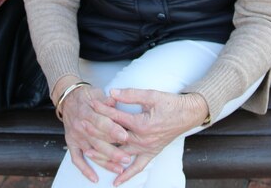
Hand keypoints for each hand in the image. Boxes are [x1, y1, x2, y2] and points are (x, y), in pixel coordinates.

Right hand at [57, 80, 131, 181]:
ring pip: (90, 152)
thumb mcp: (97, 94)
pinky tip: (94, 178)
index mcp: (87, 111)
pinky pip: (76, 159)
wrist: (68, 98)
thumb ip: (107, 101)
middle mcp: (80, 125)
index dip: (113, 129)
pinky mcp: (71, 143)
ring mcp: (76, 136)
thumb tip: (117, 100)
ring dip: (105, 162)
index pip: (101, 122)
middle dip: (113, 150)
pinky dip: (85, 169)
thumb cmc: (87, 97)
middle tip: (126, 158)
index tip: (125, 136)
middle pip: (97, 140)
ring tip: (119, 168)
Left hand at [94, 88, 208, 185]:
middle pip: (115, 138)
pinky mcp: (152, 153)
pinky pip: (138, 167)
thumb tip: (113, 92)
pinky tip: (115, 182)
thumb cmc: (171, 103)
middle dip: (97, 132)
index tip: (91, 105)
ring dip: (105, 154)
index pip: (116, 118)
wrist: (188, 114)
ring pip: (121, 154)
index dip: (103, 110)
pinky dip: (126, 175)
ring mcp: (147, 149)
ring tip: (89, 153)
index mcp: (142, 124)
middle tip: (82, 128)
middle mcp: (143, 140)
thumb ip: (131, 95)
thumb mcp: (151, 95)